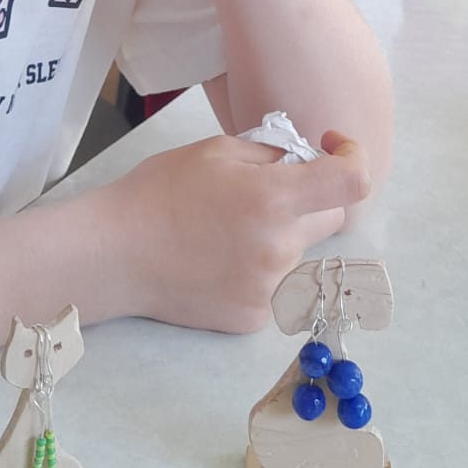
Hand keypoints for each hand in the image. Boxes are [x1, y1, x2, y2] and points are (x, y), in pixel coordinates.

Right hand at [105, 131, 369, 331]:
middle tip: (262, 193)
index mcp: (273, 199)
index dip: (353, 158)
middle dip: (308, 199)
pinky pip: (275, 287)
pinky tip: (219, 261)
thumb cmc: (159, 192)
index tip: (332, 149)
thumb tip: (306, 160)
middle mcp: (279, 248)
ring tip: (226, 232)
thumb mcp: (216, 151)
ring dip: (279, 237)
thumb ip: (272, 153)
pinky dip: (259, 270)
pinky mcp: (253, 318)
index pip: (351, 182)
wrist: (114, 254)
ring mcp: (268, 289)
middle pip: (329, 218)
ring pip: (299, 253)